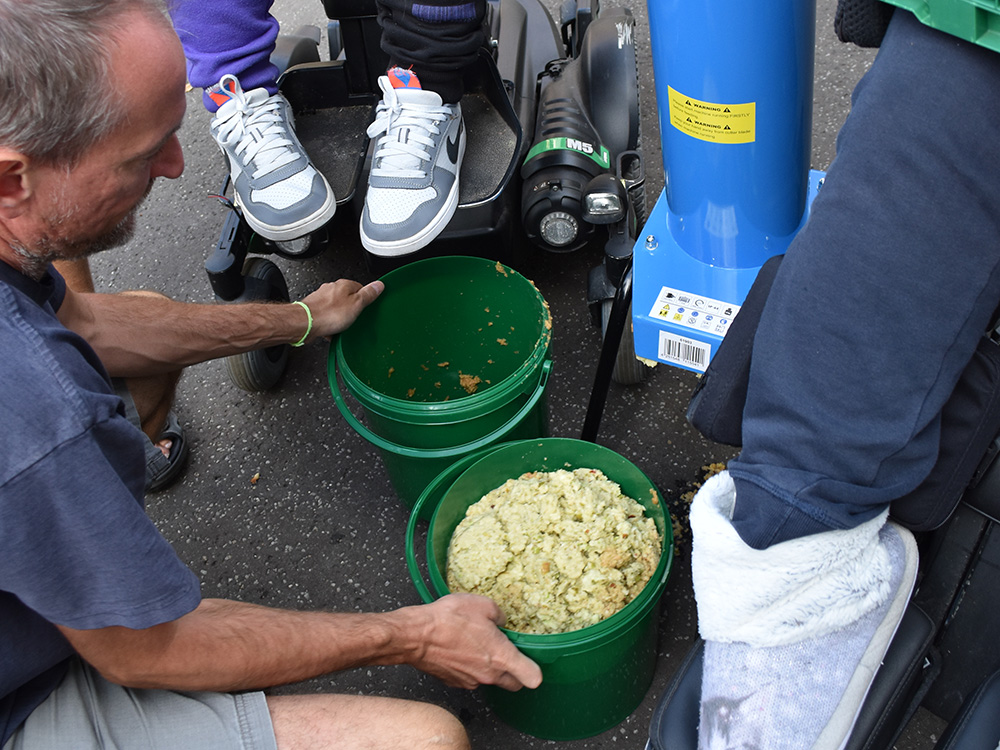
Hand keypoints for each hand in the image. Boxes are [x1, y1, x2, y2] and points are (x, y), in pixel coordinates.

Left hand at [300, 279, 383, 340]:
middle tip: (356, 318)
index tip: (368, 306)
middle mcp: (331, 288)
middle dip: (351, 308)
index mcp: (344, 284)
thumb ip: (368, 294)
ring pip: (336, 307)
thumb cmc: (328, 314)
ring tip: (343, 326)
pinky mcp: (315, 309)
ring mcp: (321, 298)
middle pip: (347, 297)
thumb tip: (379, 285)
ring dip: (340, 316)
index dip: (365, 298)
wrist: (306, 323)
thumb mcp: (357, 304)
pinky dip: (330, 322)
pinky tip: (332, 330)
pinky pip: (326, 316)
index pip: (360, 287)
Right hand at [401, 594, 542, 691]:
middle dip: (515, 673)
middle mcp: (489, 674)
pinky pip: (470, 678)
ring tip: (477, 646)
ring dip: (489, 669)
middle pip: (513, 685)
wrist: (416, 636)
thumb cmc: (448, 620)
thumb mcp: (482, 604)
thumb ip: (499, 614)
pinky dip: (469, 668)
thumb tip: (501, 620)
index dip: (534, 672)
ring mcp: (471, 681)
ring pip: (490, 681)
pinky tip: (460, 650)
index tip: (532, 664)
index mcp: (501, 657)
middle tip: (507, 654)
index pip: (532, 678)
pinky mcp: (454, 682)